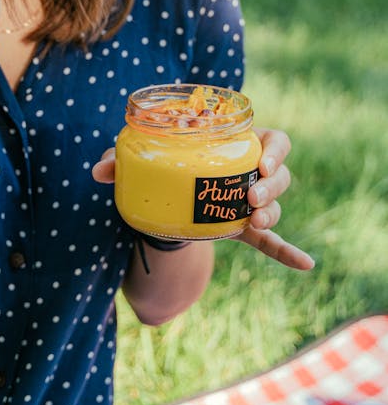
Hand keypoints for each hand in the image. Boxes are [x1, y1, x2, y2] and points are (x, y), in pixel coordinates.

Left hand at [92, 131, 314, 271]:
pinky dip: (288, 252)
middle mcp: (250, 172)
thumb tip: (98, 171)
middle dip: (273, 184)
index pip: (274, 140)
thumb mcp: (142, 162)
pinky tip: (306, 264)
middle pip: (280, 174)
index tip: (262, 161)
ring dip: (272, 211)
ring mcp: (251, 203)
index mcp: (236, 145)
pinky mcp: (245, 230)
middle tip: (251, 193)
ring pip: (275, 204)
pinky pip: (273, 242)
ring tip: (256, 219)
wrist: (164, 201)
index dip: (275, 149)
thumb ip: (121, 160)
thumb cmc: (161, 169)